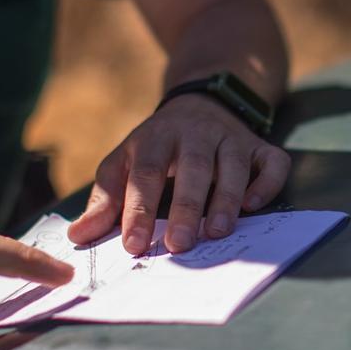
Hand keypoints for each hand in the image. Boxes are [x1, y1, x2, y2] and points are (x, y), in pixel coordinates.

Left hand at [68, 95, 289, 254]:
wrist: (202, 103)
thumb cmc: (156, 147)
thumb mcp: (124, 162)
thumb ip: (106, 200)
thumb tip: (79, 237)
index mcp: (154, 138)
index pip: (145, 174)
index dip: (139, 210)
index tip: (133, 245)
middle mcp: (195, 134)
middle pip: (194, 168)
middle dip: (187, 208)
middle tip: (179, 246)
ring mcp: (231, 138)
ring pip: (234, 165)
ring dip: (227, 198)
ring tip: (216, 232)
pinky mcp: (259, 146)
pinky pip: (271, 163)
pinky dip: (267, 183)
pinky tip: (254, 206)